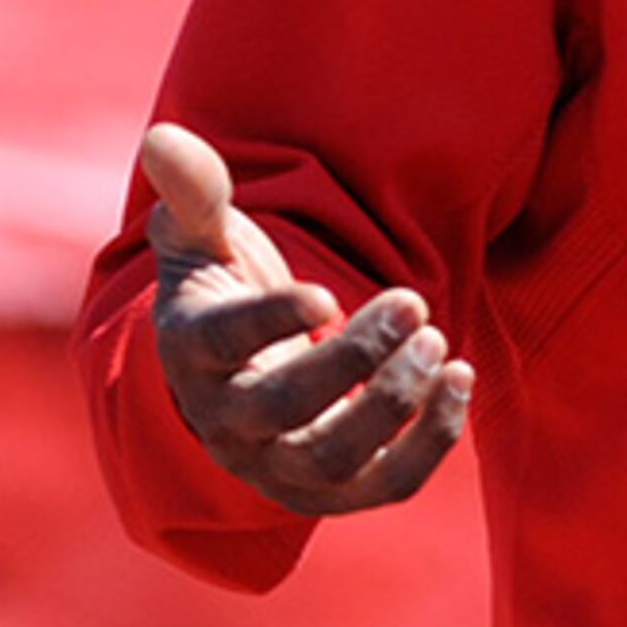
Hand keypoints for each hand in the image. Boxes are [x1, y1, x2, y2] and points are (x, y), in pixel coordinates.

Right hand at [142, 122, 471, 515]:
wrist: (245, 374)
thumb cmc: (226, 296)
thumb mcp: (204, 242)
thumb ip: (196, 195)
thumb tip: (165, 137)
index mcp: (192, 353)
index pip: (222, 346)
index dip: (271, 322)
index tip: (325, 294)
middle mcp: (228, 421)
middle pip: (283, 409)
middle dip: (354, 359)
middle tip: (413, 301)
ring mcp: (280, 464)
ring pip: (332, 458)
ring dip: (396, 401)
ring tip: (438, 338)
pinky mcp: (336, 490)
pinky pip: (386, 485)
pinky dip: (432, 439)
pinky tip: (461, 378)